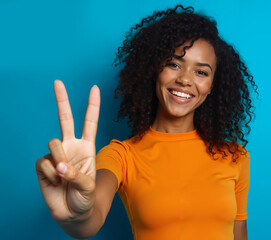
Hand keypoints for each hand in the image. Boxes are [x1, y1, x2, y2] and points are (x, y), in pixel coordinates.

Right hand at [36, 80, 99, 221]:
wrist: (72, 213)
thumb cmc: (84, 197)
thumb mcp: (88, 186)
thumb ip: (75, 174)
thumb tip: (59, 166)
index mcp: (86, 147)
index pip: (90, 122)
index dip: (92, 105)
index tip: (95, 88)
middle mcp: (71, 146)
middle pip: (65, 119)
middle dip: (62, 100)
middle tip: (58, 82)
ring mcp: (56, 155)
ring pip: (53, 144)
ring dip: (60, 161)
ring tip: (64, 176)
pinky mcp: (43, 165)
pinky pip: (44, 163)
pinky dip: (50, 175)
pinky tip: (55, 182)